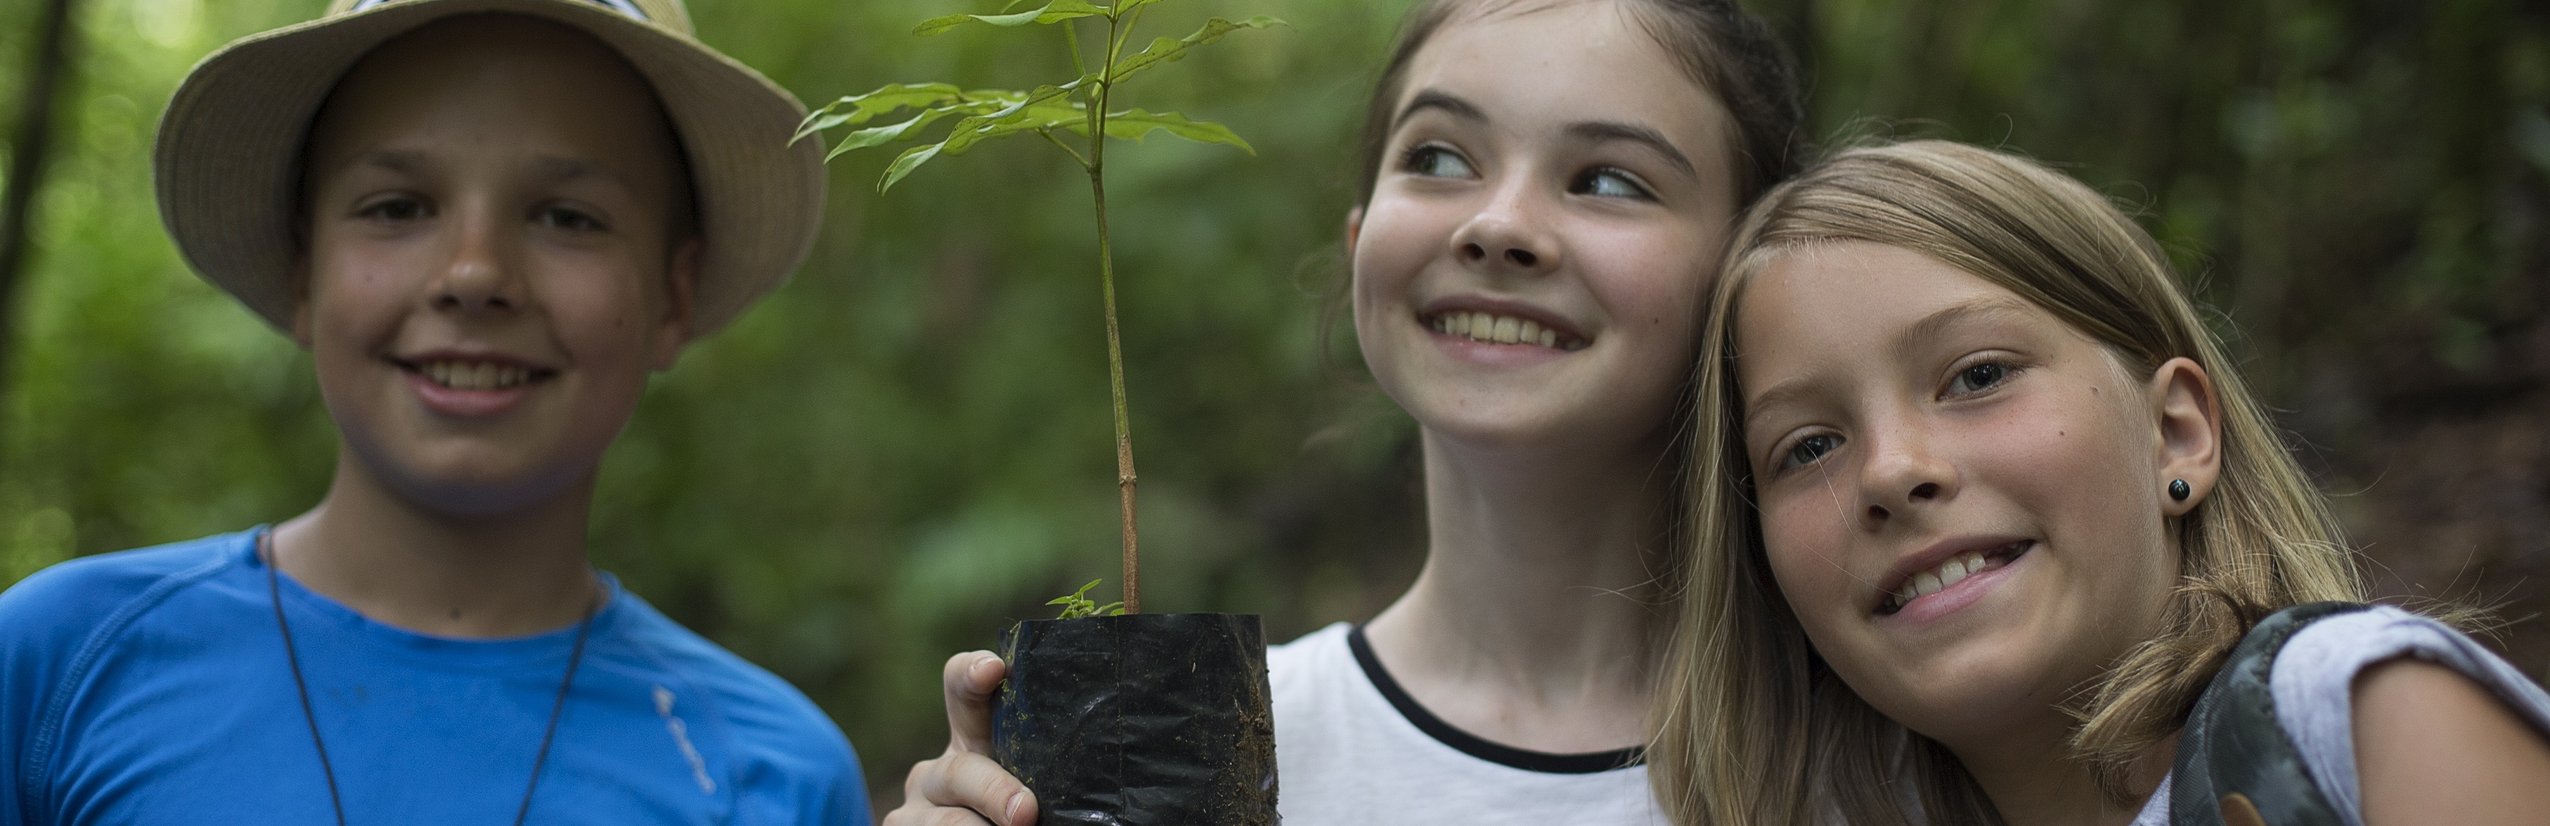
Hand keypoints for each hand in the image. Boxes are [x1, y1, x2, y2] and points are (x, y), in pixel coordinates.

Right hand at [882, 651, 1037, 825]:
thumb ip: (1051, 771)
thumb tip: (1102, 776)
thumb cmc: (1027, 809)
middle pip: (958, 770)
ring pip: (942, 821)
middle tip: (1026, 813)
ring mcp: (916, 812)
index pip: (962, 690)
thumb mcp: (1037, 782)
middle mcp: (938, 772)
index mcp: (974, 742)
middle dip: (993, 790)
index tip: (993, 669)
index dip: (971, 674)